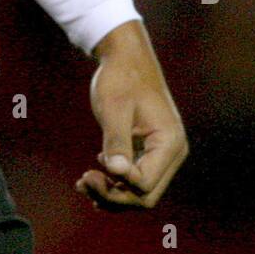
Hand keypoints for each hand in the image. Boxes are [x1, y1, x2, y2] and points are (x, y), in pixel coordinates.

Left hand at [76, 19, 187, 210]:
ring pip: (139, 191)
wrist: (126, 57)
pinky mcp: (148, 151)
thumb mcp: (115, 108)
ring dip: (112, 193)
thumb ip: (117, 140)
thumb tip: (117, 173)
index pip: (145, 185)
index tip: (89, 171)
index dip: (118, 186)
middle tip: (83, 182)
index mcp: (169, 143)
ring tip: (83, 185)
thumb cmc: (121, 78)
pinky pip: (135, 177)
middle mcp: (171, 153)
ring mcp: (161, 153)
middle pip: (145, 195)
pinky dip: (115, 183)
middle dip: (114, 197)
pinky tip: (93, 177)